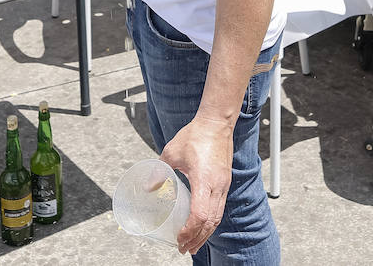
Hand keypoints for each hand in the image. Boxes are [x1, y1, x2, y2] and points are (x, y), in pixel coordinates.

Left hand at [160, 113, 233, 254]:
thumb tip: (148, 187)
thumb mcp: (171, 153)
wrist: (216, 123)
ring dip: (205, 234)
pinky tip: (204, 226)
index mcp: (204, 181)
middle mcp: (217, 186)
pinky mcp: (225, 182)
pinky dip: (211, 222)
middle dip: (196, 239)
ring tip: (194, 245)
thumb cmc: (196, 135)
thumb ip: (159, 172)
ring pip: (217, 217)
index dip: (189, 231)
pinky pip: (220, 208)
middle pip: (210, 222)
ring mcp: (223, 185)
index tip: (179, 239)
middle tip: (183, 249)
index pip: (200, 215)